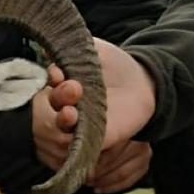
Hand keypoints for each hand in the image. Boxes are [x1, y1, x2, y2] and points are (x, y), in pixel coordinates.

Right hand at [36, 41, 156, 189]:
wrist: (143, 82)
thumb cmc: (115, 64)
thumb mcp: (95, 50)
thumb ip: (73, 47)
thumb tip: (50, 49)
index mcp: (63, 85)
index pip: (50, 85)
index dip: (52, 79)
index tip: (57, 74)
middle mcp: (67, 106)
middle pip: (53, 107)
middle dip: (59, 97)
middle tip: (74, 88)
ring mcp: (81, 124)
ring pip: (62, 129)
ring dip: (63, 121)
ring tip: (71, 113)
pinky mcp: (97, 139)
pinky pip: (81, 146)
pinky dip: (77, 143)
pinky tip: (80, 132)